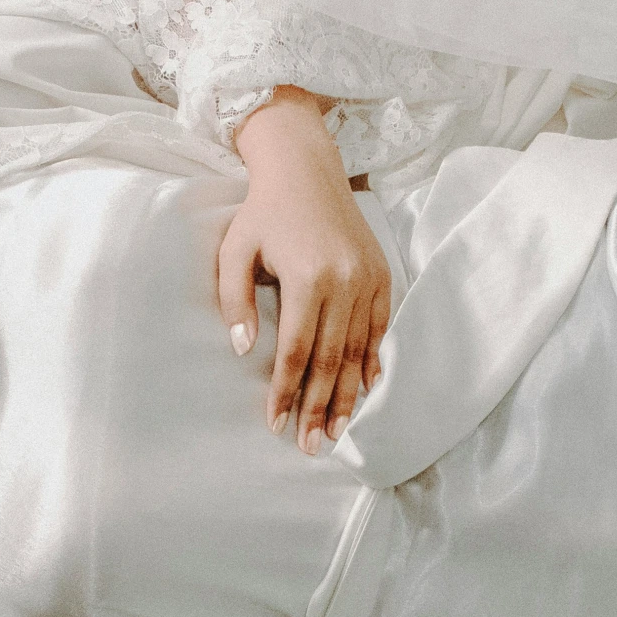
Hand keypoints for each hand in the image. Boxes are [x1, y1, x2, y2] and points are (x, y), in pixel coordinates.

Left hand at [217, 89, 391, 454]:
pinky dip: (372, 364)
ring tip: (338, 433)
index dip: (287, 391)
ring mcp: (369, 279)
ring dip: (349, 396)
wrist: (306, 169)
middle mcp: (345, 281)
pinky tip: (366, 393)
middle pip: (331, 360)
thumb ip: (235, 301)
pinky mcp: (382, 276)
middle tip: (312, 447)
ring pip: (359, 351)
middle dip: (320, 408)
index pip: (297, 350)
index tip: (276, 423)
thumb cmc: (261, 212)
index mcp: (308, 276)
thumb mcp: (234, 250)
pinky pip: (379, 330)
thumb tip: (246, 350)